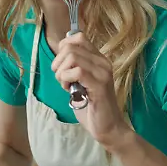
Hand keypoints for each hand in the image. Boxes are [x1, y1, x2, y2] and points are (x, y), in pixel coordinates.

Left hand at [50, 32, 132, 149]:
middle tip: (62, 80)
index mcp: (98, 59)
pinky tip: (70, 91)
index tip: (62, 66)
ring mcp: (102, 72)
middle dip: (58, 63)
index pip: (78, 37)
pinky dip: (66, 80)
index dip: (63, 48)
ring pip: (72, 57)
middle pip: (70, 47)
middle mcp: (102, 62)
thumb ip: (72, 68)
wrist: (108, 128)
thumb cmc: (91, 108)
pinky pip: (77, 71)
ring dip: (61, 73)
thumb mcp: (79, 83)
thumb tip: (59, 56)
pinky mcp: (99, 85)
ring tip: (67, 86)